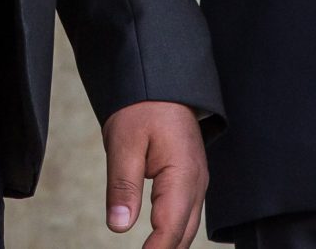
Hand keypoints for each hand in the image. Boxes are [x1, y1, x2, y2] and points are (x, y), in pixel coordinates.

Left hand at [102, 100, 206, 247]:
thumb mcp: (124, 142)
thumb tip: (118, 225)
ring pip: (187, 229)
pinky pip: (185, 216)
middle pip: (183, 235)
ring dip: (169, 246)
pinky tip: (157, 243)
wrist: (162, 83)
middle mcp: (196, 184)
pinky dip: (173, 233)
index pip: (169, 229)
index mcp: (183, 176)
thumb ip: (123, 185)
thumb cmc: (143, 107)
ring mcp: (197, 183)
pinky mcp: (190, 181)